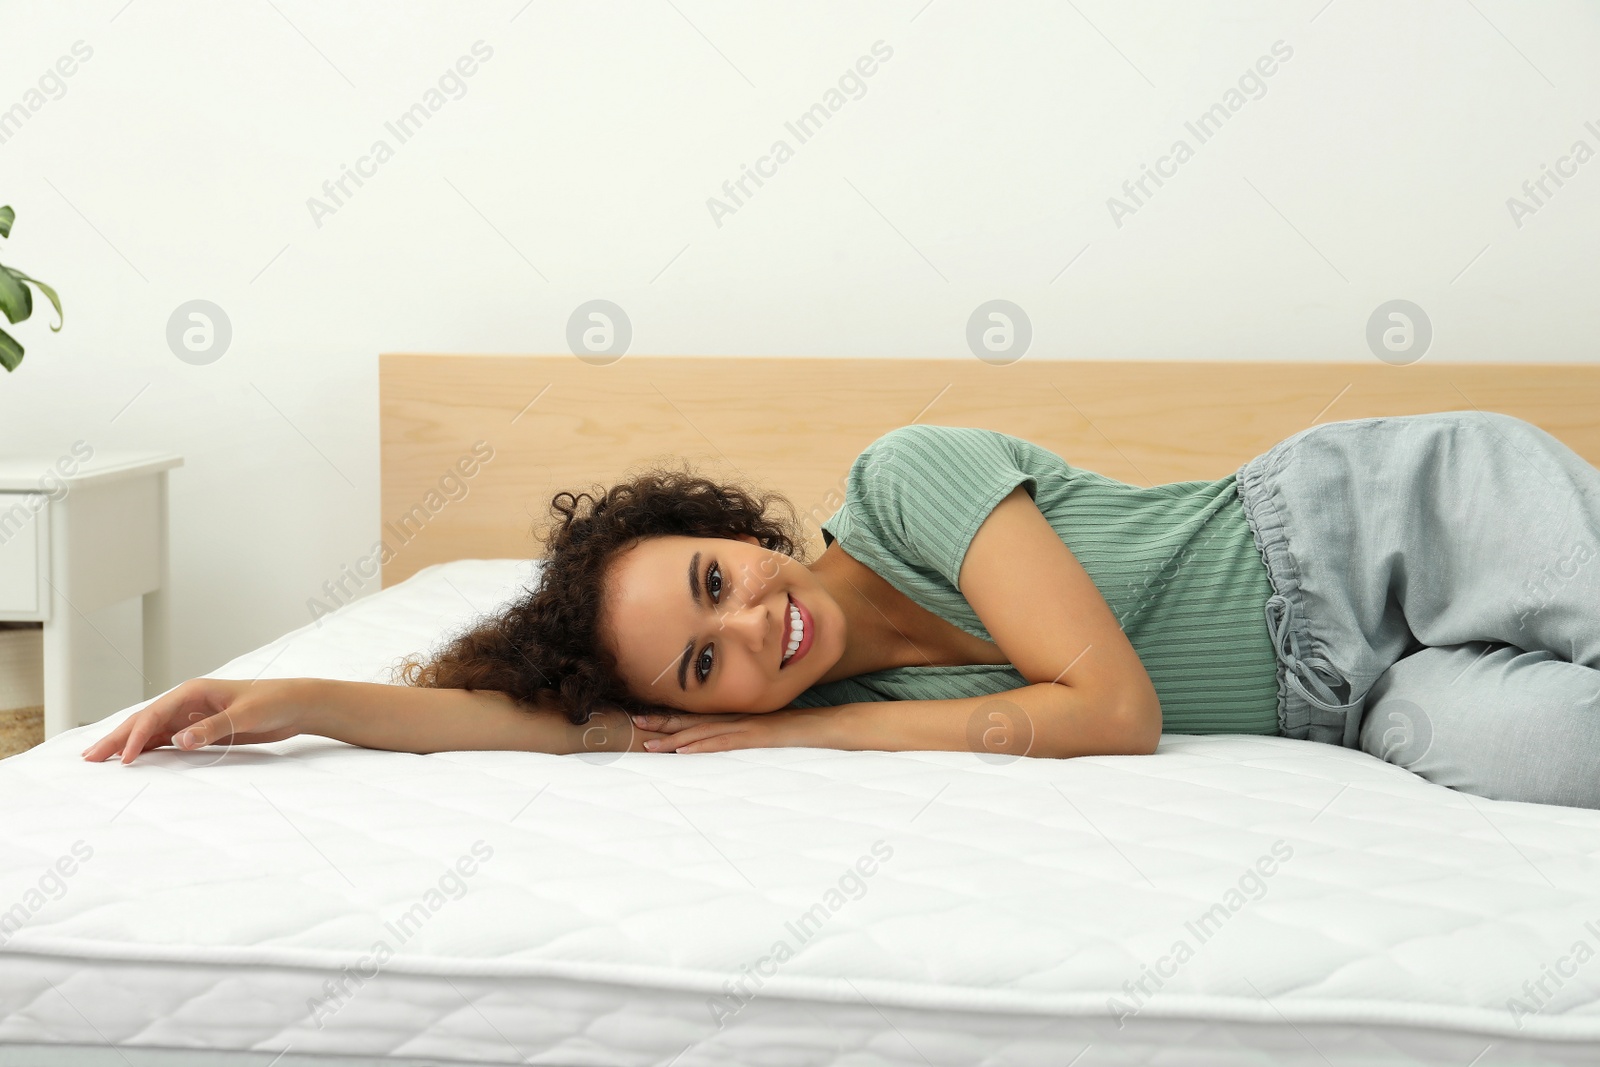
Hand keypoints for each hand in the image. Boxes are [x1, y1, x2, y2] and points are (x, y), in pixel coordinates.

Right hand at [81, 677, 317, 764]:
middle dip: (116, 738)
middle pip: (143, 721)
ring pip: (151, 731)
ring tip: (100, 759)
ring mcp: (191, 716)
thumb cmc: (273, 703)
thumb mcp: (245, 716)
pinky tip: (132, 759)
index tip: (122, 760)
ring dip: (126, 744)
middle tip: (89, 757)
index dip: (135, 737)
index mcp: (193, 692)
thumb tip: (179, 741)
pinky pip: (166, 740)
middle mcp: (187, 702)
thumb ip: (212, 728)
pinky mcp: (199, 729)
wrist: (295, 705)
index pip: (154, 715)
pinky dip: (147, 749)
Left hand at [629, 708, 823, 753]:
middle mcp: (738, 718)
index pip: (699, 717)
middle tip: (635, 723)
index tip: (647, 718)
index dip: (672, 718)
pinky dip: (702, 746)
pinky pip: (725, 742)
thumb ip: (751, 737)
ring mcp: (747, 726)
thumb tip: (734, 745)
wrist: (830, 727)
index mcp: (739, 717)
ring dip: (674, 738)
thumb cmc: (802, 732)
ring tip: (649, 743)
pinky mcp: (757, 737)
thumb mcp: (770, 735)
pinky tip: (683, 751)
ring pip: (703, 732)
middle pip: (694, 720)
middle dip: (664, 722)